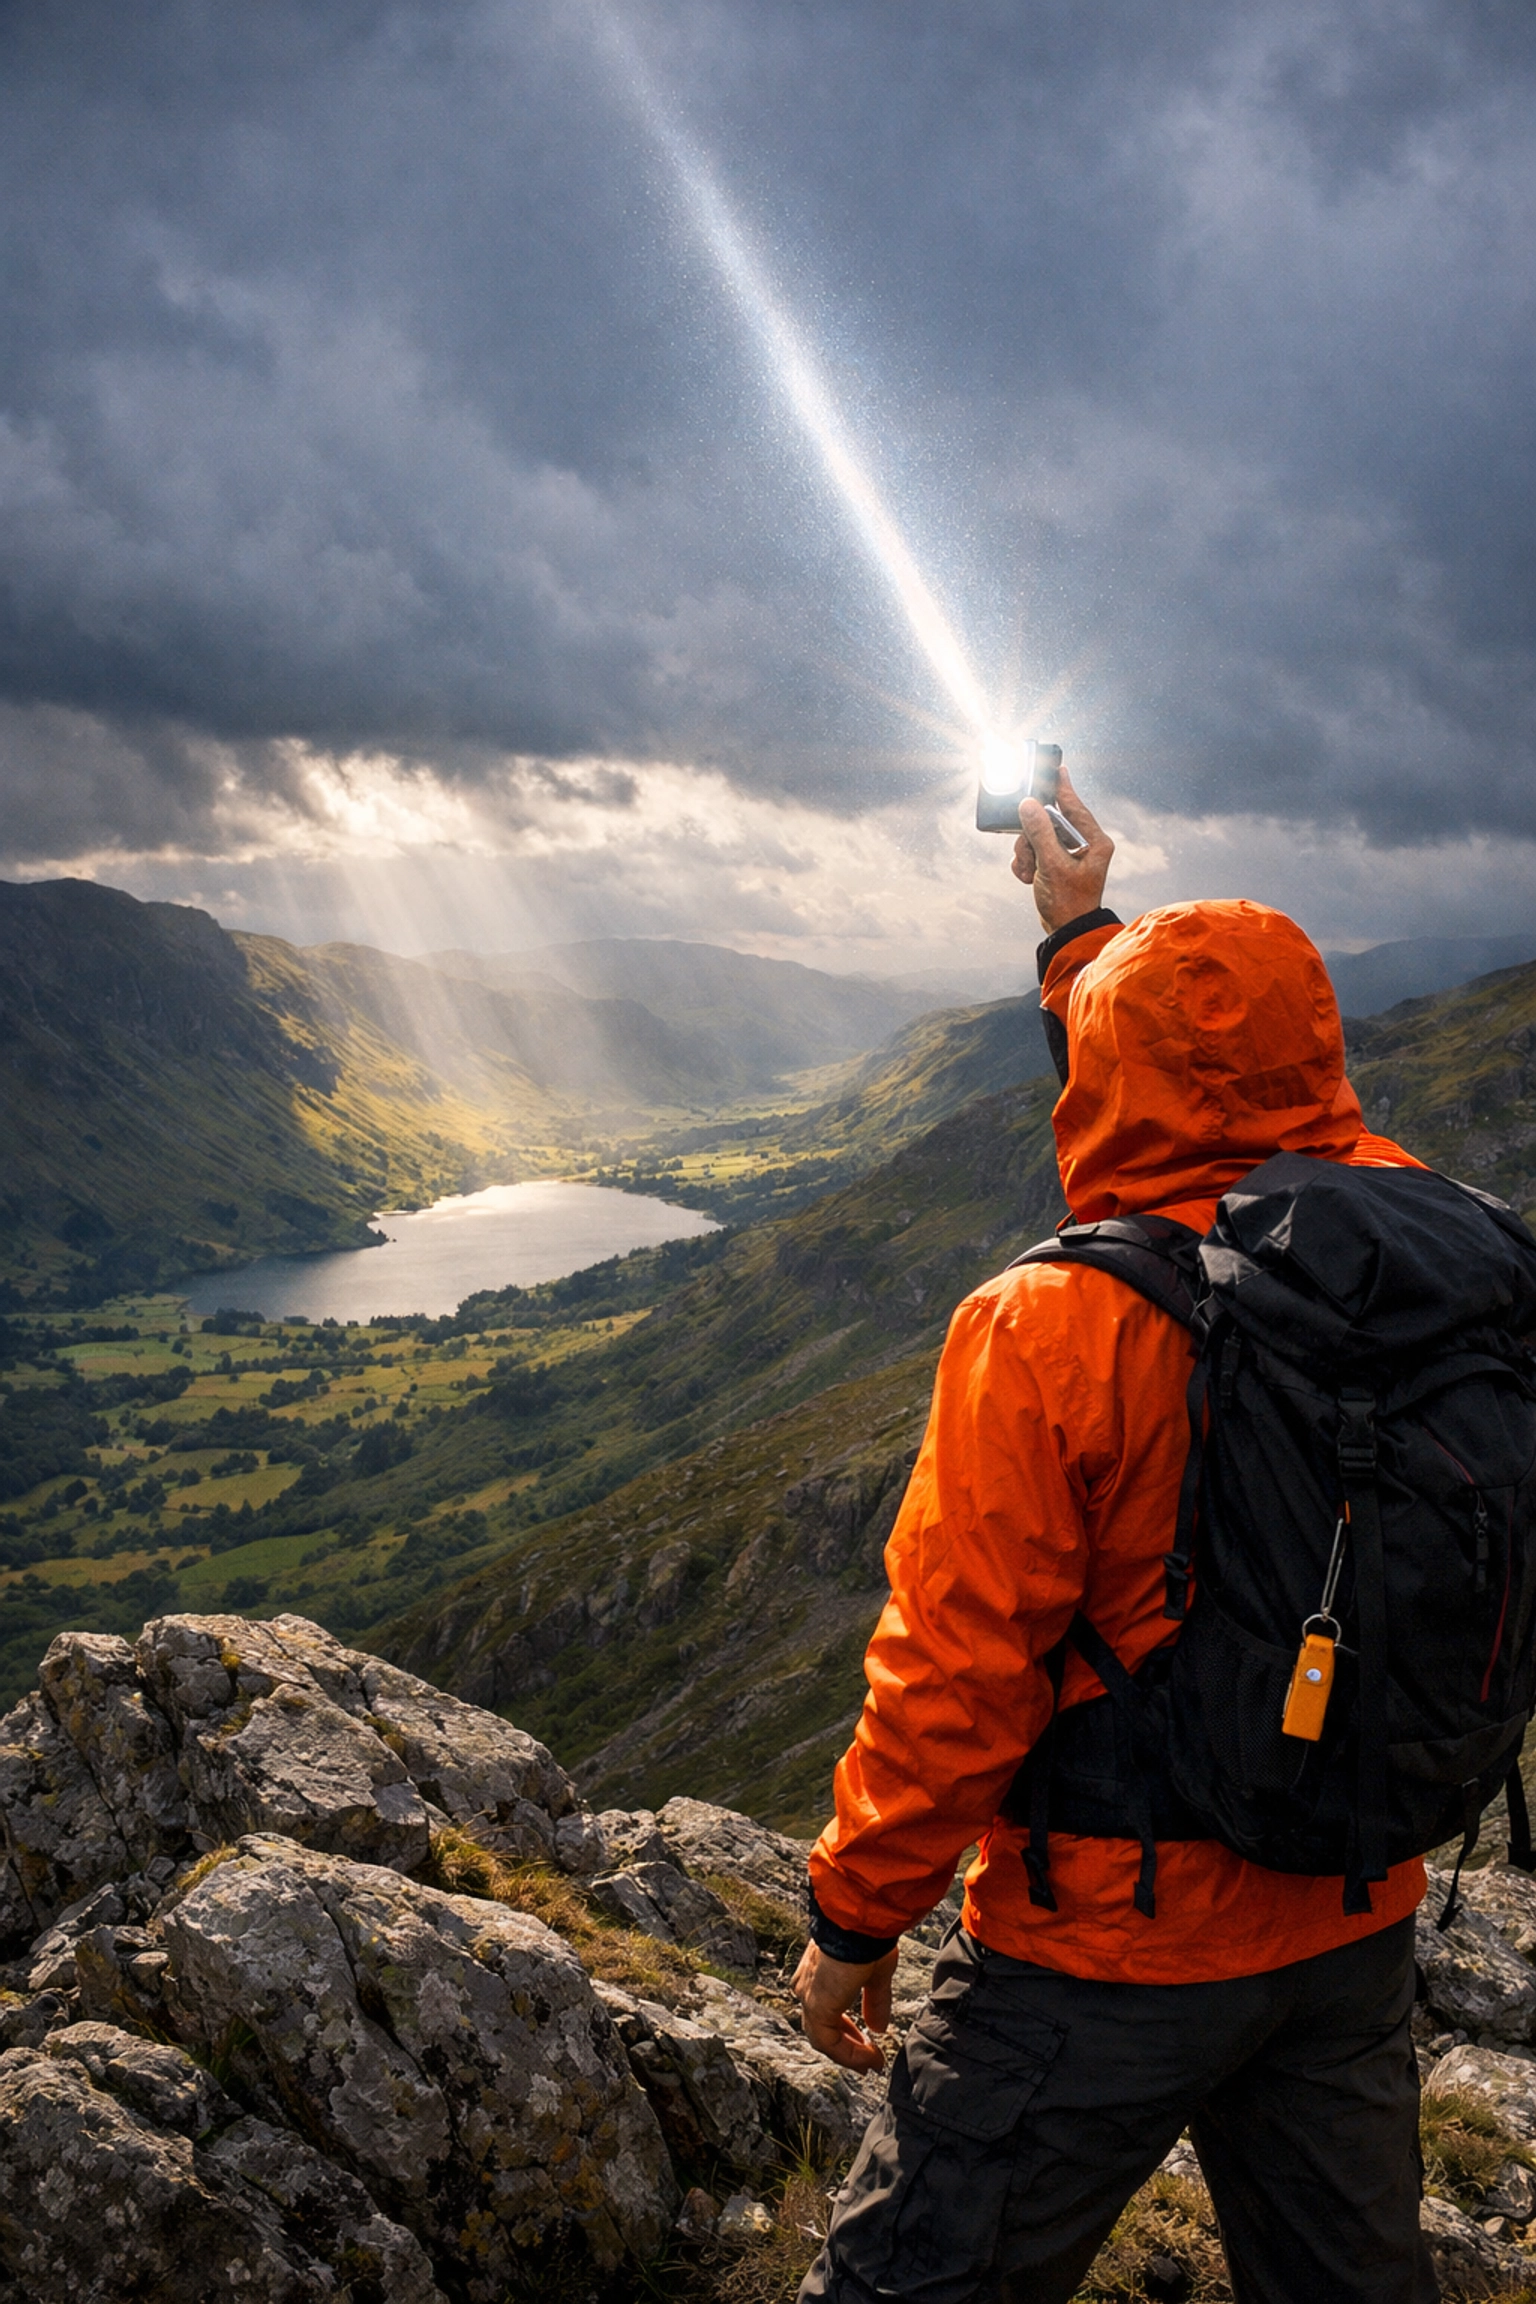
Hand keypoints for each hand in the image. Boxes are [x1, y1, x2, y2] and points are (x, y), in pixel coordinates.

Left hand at [792, 1941, 898, 2071]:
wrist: (858, 1923)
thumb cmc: (868, 1938)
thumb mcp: (876, 1974)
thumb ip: (875, 2001)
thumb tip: (879, 2027)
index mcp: (819, 1974)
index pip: (826, 2012)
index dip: (847, 2032)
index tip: (868, 2042)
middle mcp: (808, 1986)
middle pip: (822, 2027)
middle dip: (848, 2045)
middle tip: (867, 2060)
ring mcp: (809, 1996)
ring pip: (823, 2037)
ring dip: (849, 2053)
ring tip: (871, 2063)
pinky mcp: (816, 2006)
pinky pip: (829, 2041)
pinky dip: (849, 2054)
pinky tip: (868, 2058)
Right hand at [1011, 763, 1113, 933]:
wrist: (1065, 932)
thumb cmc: (1068, 902)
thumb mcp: (1052, 865)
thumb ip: (1040, 833)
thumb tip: (1029, 805)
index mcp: (1095, 842)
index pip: (1076, 807)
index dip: (1063, 788)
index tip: (1058, 768)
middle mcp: (1085, 845)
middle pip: (1049, 822)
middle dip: (1032, 839)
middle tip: (1026, 852)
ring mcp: (1070, 855)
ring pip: (1037, 837)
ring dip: (1026, 853)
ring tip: (1028, 872)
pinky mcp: (1056, 864)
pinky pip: (1034, 851)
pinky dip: (1026, 863)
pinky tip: (1027, 877)